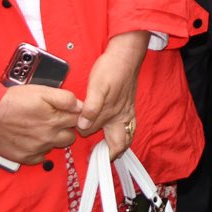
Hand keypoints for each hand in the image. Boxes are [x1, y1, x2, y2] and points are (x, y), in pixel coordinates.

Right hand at [0, 82, 83, 163]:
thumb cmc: (14, 101)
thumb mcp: (43, 91)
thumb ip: (65, 98)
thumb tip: (79, 105)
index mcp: (55, 121)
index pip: (78, 121)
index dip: (75, 115)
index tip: (69, 112)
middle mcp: (48, 138)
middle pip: (70, 137)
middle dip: (65, 128)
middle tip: (53, 119)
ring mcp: (36, 150)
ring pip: (54, 147)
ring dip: (52, 139)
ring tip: (39, 127)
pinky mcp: (24, 158)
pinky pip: (40, 158)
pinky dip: (38, 150)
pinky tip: (31, 139)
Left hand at [79, 32, 146, 157]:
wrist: (126, 53)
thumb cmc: (112, 68)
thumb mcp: (98, 87)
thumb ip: (91, 108)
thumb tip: (83, 127)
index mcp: (116, 116)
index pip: (104, 139)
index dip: (96, 148)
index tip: (92, 159)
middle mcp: (123, 116)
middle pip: (122, 143)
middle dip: (112, 153)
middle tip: (98, 157)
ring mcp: (127, 110)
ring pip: (126, 134)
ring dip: (117, 144)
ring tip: (104, 148)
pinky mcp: (127, 104)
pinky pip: (127, 125)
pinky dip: (120, 132)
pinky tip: (110, 129)